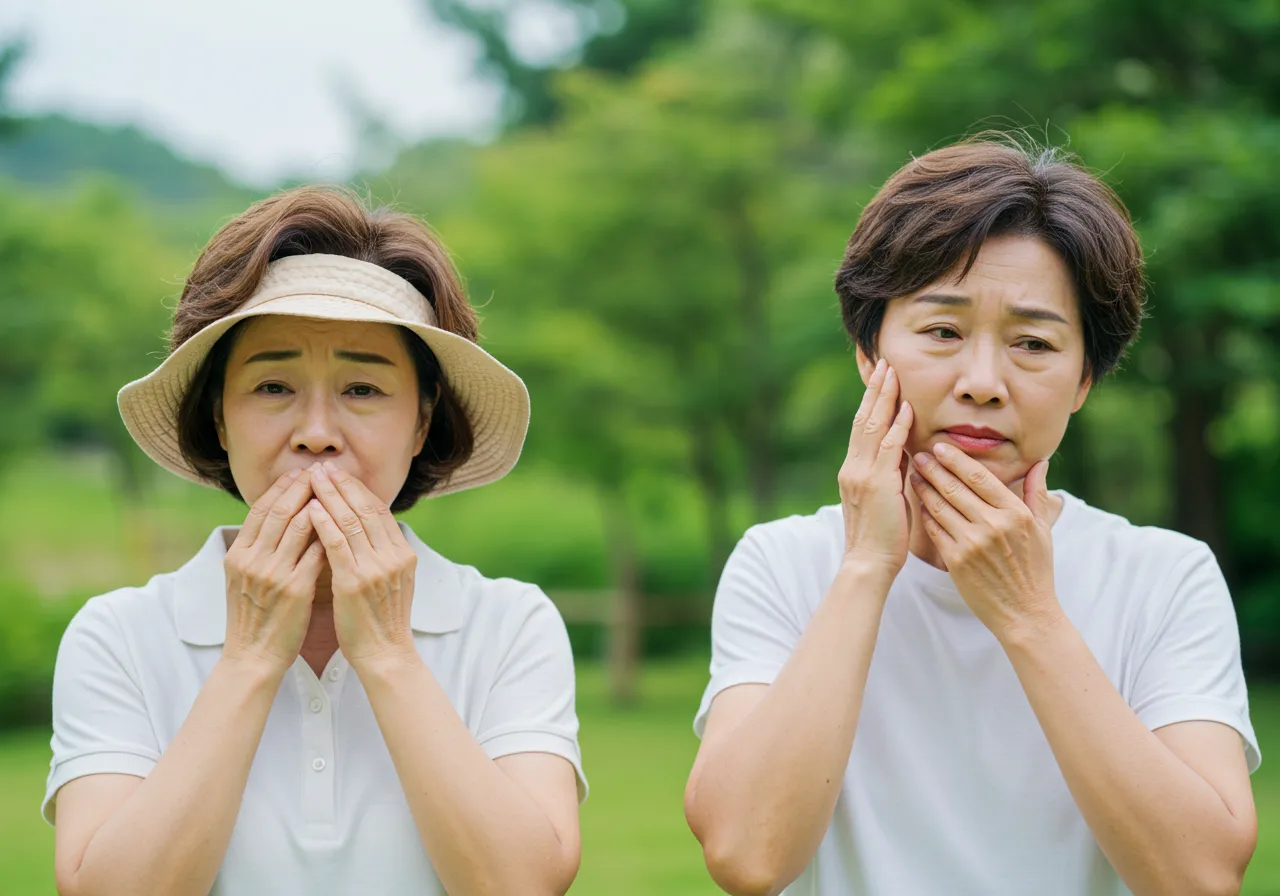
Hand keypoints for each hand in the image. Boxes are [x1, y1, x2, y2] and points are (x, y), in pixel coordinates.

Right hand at [222, 469, 324, 672]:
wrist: (253, 656)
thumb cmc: (253, 617)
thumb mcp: (244, 578)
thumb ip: (256, 549)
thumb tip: (277, 519)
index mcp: (237, 555)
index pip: (260, 510)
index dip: (280, 489)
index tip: (298, 473)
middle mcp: (251, 560)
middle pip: (279, 511)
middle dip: (301, 487)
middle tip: (320, 471)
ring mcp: (272, 574)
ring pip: (299, 527)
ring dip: (319, 504)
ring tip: (335, 490)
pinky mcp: (294, 589)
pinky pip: (316, 553)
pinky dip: (330, 535)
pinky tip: (344, 524)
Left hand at [306, 461, 417, 664]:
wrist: (386, 655)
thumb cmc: (382, 622)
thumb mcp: (393, 581)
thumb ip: (383, 554)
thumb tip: (365, 528)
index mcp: (403, 554)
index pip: (379, 510)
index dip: (357, 489)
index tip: (339, 474)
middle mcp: (393, 556)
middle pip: (365, 508)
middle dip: (342, 485)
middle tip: (322, 468)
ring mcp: (375, 568)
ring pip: (350, 520)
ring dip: (329, 496)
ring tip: (312, 479)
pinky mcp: (355, 582)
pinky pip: (337, 544)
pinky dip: (324, 523)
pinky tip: (310, 508)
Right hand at [839, 358, 913, 575]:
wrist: (867, 563)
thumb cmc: (881, 538)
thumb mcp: (884, 500)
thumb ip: (891, 475)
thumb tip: (907, 455)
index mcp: (853, 470)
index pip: (861, 427)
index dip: (870, 401)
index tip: (879, 379)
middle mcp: (853, 467)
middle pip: (862, 419)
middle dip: (874, 390)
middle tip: (883, 363)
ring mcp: (862, 474)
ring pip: (872, 426)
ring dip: (884, 398)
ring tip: (892, 373)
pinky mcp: (876, 484)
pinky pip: (888, 448)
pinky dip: (897, 426)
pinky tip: (906, 408)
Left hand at [909, 445, 1061, 639]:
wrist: (1025, 613)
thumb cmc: (1035, 570)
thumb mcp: (1043, 530)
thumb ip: (1037, 493)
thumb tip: (1039, 463)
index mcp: (1015, 513)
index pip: (979, 477)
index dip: (956, 459)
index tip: (940, 447)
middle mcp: (993, 525)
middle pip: (955, 487)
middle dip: (933, 468)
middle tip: (918, 454)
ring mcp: (972, 543)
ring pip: (940, 506)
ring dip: (923, 488)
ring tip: (913, 474)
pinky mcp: (956, 561)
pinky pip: (934, 530)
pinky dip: (925, 514)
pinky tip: (918, 504)